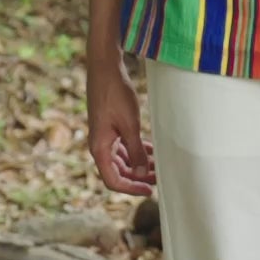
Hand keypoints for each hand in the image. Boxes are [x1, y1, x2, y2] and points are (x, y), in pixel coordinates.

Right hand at [86, 53, 156, 195]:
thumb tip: (140, 175)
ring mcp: (104, 136)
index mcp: (99, 148)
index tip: (150, 191)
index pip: (113, 180)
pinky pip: (123, 147)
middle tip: (159, 179)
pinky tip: (151, 150)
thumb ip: (135, 151)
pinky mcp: (110, 127)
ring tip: (158, 166)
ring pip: (122, 160)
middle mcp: (99, 145)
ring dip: (139, 164)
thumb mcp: (130, 124)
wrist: (105, 68)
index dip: (131, 189)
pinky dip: (136, 151)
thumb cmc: (115, 94)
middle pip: (118, 172)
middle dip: (138, 178)